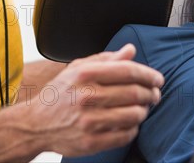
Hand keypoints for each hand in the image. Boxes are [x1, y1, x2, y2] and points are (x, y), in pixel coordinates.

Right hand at [31, 44, 163, 156]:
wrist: (35, 124)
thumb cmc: (59, 94)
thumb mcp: (77, 69)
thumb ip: (106, 59)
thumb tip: (130, 50)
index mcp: (85, 74)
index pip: (128, 71)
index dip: (148, 74)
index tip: (158, 78)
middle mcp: (87, 96)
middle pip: (134, 93)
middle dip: (151, 93)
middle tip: (154, 94)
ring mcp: (89, 120)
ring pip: (134, 115)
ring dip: (144, 111)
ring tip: (142, 108)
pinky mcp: (91, 141)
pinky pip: (126, 134)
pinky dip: (133, 128)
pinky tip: (129, 123)